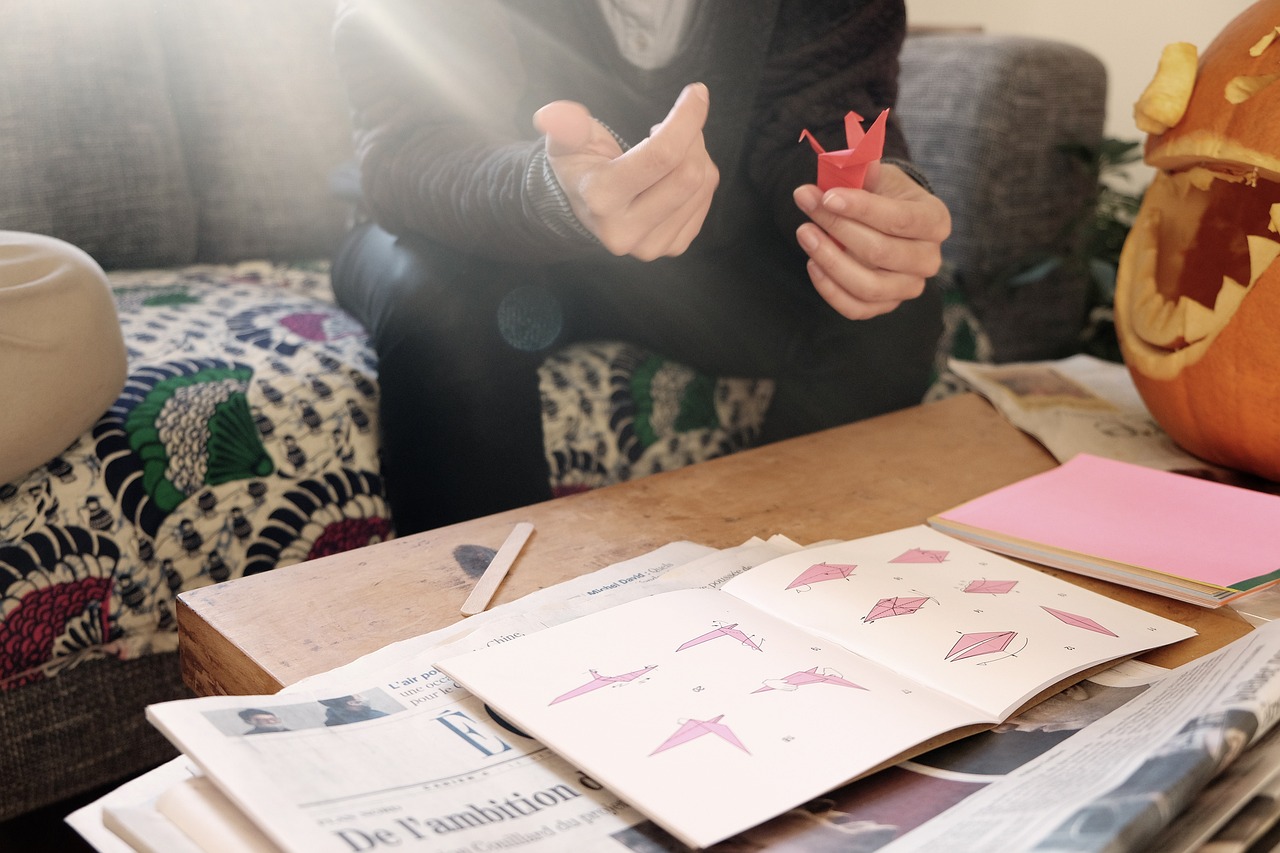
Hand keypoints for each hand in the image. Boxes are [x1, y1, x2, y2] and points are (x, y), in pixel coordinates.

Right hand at [533, 82, 718, 260]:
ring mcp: (652, 245)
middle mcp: (627, 231)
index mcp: (601, 200)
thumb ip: (565, 127)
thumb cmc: (580, 167)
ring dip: (696, 154)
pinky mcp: (673, 246)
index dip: (687, 119)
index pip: (661, 155)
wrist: (585, 210)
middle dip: (692, 137)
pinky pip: (706, 199)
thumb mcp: (566, 143)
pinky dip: (699, 176)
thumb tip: (550, 116)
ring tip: (667, 149)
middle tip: (674, 124)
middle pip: (689, 173)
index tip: (697, 92)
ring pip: (703, 184)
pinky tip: (672, 173)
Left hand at [793, 164, 950, 319]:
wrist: (886, 222)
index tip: (826, 196)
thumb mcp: (879, 175)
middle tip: (806, 203)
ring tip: (804, 233)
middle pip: (880, 252)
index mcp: (935, 220)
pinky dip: (829, 289)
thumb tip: (842, 161)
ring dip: (830, 260)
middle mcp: (929, 258)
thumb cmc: (884, 195)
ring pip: (868, 286)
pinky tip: (812, 263)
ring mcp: (909, 287)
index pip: (900, 219)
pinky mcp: (886, 305)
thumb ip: (862, 168)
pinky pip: (855, 308)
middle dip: (837, 227)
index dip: (861, 209)